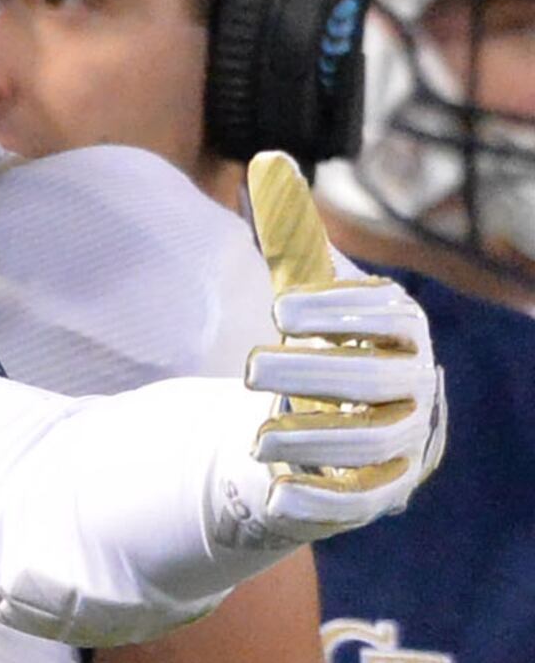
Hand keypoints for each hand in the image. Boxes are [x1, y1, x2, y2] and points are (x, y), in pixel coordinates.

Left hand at [234, 150, 439, 529]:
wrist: (335, 418)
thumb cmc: (322, 343)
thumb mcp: (303, 292)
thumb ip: (289, 238)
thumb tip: (267, 161)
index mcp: (403, 333)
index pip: (387, 319)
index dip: (339, 312)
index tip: (282, 308)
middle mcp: (413, 386)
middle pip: (376, 382)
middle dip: (315, 374)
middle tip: (250, 369)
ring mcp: (402, 441)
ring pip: (370, 443)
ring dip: (313, 439)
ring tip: (256, 438)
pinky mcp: (381, 489)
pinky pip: (362, 501)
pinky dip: (321, 501)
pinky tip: (277, 493)